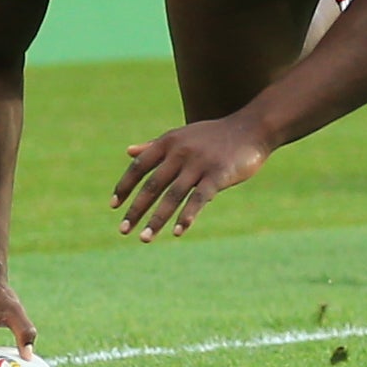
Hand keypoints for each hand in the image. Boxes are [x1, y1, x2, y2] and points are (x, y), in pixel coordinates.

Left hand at [112, 113, 267, 240]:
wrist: (252, 127)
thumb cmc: (214, 135)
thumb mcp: (182, 136)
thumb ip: (154, 145)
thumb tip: (128, 152)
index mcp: (169, 141)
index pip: (139, 166)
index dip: (125, 186)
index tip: (114, 206)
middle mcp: (180, 152)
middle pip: (152, 185)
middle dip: (136, 209)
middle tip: (123, 230)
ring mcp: (199, 163)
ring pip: (172, 196)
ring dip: (157, 219)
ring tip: (144, 238)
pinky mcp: (218, 174)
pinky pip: (198, 198)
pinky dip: (187, 216)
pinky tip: (177, 232)